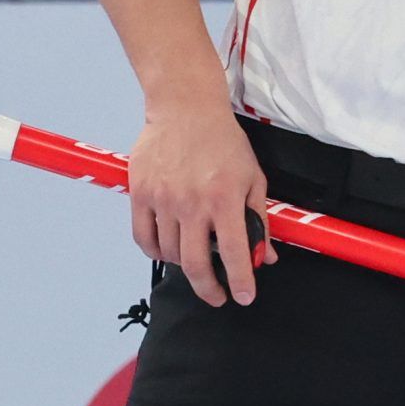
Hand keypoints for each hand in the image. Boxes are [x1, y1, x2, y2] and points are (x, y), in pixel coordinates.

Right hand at [127, 101, 275, 308]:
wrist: (185, 108)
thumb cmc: (222, 140)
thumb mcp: (252, 176)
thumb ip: (258, 217)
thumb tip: (263, 255)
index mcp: (225, 197)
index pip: (234, 252)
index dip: (240, 281)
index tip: (243, 297)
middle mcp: (193, 203)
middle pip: (196, 264)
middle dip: (208, 288)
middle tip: (216, 296)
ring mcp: (163, 200)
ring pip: (170, 254)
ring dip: (184, 264)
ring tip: (194, 258)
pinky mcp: (141, 195)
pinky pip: (144, 239)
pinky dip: (156, 251)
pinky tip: (167, 249)